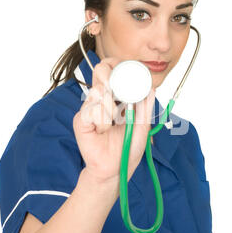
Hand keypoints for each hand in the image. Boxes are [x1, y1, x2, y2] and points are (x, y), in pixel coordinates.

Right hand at [73, 57, 154, 184]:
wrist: (116, 169)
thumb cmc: (127, 148)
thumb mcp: (142, 125)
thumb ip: (146, 107)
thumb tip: (151, 88)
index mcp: (115, 97)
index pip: (111, 70)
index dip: (116, 63)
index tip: (126, 67)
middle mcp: (100, 99)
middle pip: (100, 71)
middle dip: (112, 77)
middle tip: (122, 95)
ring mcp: (89, 108)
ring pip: (99, 91)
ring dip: (112, 109)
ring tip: (114, 124)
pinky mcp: (80, 120)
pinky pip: (92, 109)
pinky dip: (102, 120)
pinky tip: (103, 131)